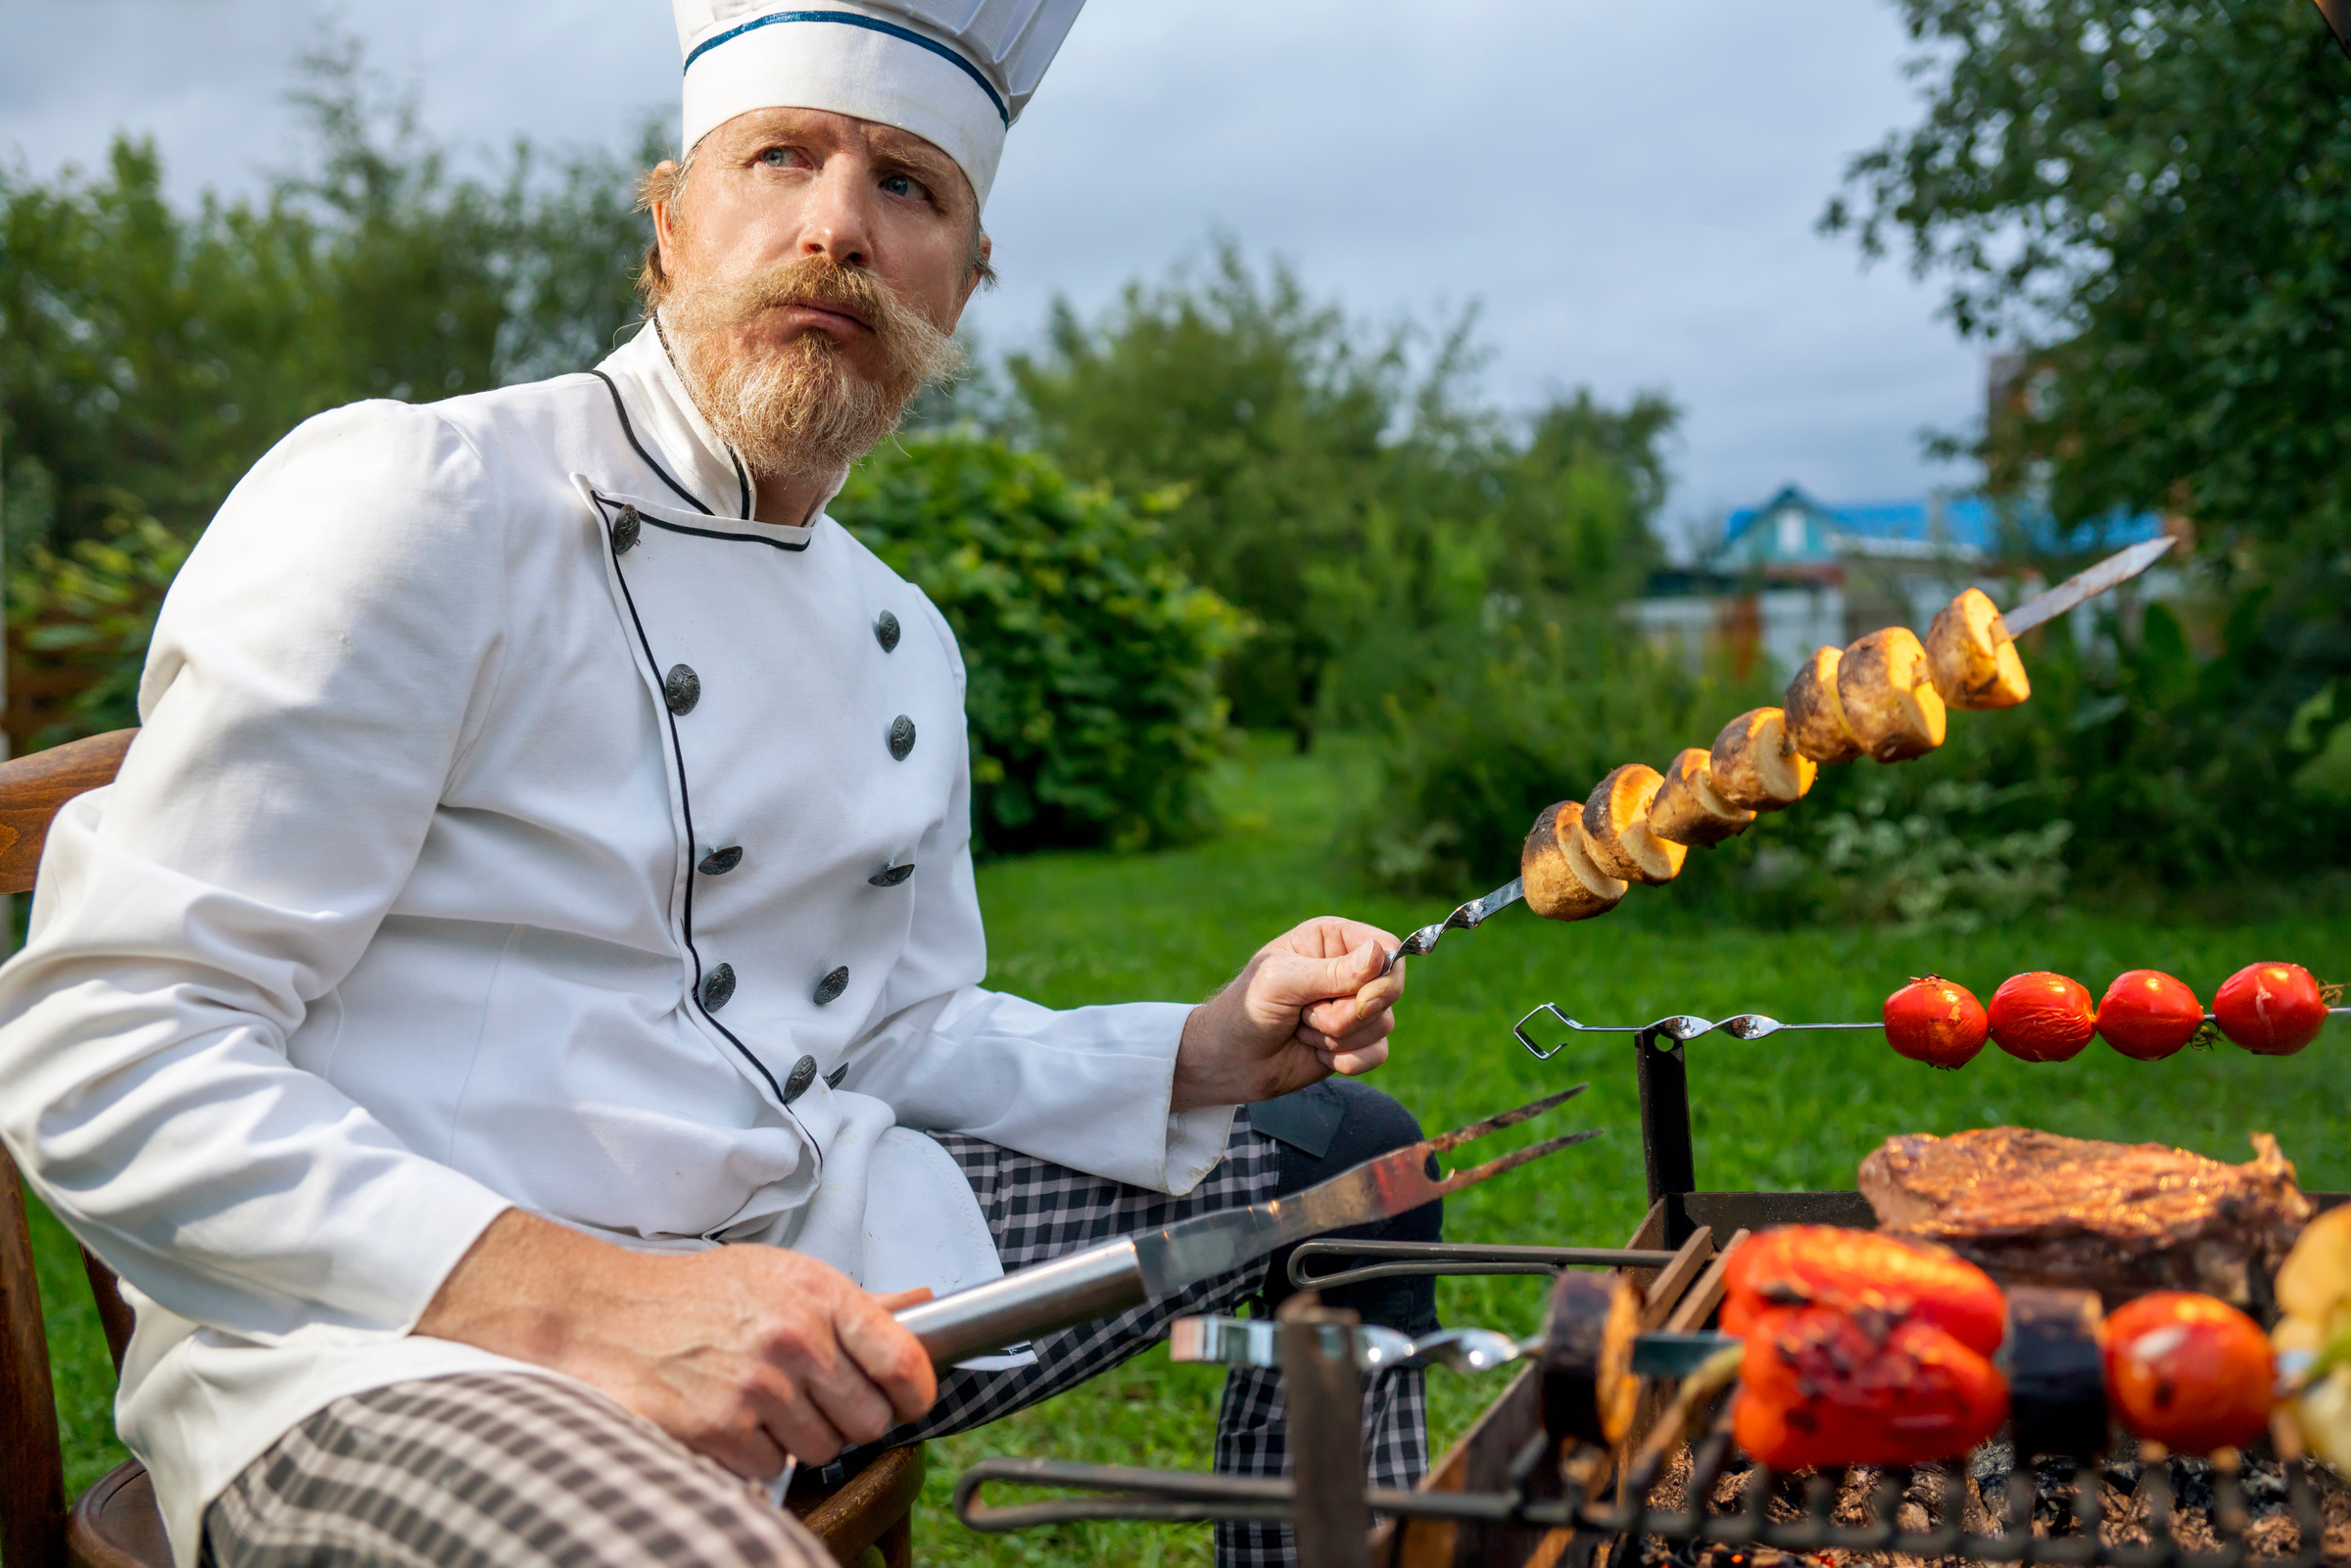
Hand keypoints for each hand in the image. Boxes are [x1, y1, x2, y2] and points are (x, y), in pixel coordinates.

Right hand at [415, 1210, 936, 1478]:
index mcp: (818, 1294)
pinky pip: (773, 1470)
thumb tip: (921, 1306)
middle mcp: (794, 1339)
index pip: (903, 1359)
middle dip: (848, 1419)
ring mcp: (758, 1388)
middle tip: (814, 1400)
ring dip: (800, 1439)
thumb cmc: (695, 1295)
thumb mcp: (779, 1278)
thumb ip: (854, 1303)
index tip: (909, 1401)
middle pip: (869, 1420)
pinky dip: (756, 1456)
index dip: (916, 1392)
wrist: (604, 1315)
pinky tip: (731, 1420)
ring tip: (762, 1403)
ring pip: (824, 1450)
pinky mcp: (721, 1431)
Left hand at [1171, 916, 1405, 1110]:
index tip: (1362, 998)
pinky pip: (1377, 1053)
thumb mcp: (1282, 981)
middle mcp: (1349, 969)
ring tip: (1301, 1029)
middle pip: (1389, 990)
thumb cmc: (1246, 1009)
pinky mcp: (1355, 1042)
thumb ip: (1332, 972)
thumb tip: (1380, 955)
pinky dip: (1344, 1060)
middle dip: (1347, 1014)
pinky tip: (1313, 1051)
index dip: (1383, 976)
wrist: (1228, 1061)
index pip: (1387, 947)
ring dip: (1337, 1037)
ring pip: (1383, 1025)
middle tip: (1307, 1015)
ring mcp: (1353, 1006)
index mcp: (1332, 939)